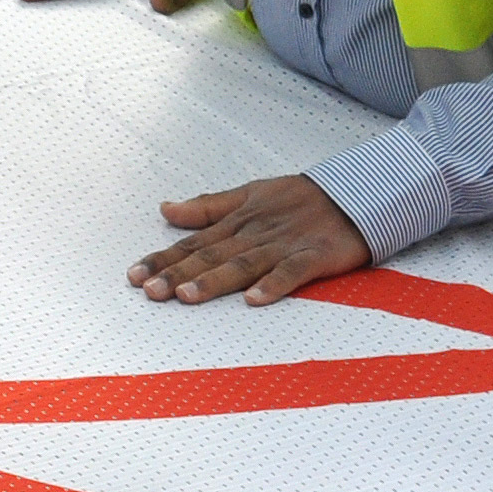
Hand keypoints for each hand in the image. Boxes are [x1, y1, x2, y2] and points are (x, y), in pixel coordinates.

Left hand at [131, 175, 372, 306]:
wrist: (358, 191)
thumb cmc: (301, 198)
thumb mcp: (251, 194)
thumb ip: (207, 207)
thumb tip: (166, 210)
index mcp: (239, 220)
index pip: (194, 242)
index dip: (164, 258)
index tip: (134, 276)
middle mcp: (256, 232)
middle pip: (212, 255)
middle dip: (179, 273)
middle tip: (150, 291)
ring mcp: (285, 244)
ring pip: (244, 263)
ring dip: (215, 280)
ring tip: (187, 296)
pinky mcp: (315, 255)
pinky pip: (293, 271)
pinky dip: (275, 284)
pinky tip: (255, 299)